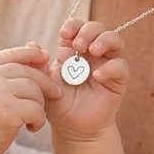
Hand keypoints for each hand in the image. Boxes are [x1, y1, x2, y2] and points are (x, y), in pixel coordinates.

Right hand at [0, 44, 61, 153]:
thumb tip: (25, 62)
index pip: (10, 55)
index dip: (30, 54)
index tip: (44, 57)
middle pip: (26, 71)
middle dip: (45, 82)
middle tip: (56, 93)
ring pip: (34, 90)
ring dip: (40, 105)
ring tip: (34, 118)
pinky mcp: (9, 110)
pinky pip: (36, 109)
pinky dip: (39, 120)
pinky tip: (32, 128)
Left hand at [48, 19, 128, 140]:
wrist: (71, 127)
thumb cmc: (57, 104)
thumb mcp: (43, 83)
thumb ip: (37, 65)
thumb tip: (32, 44)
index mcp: (73, 50)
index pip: (77, 27)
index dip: (73, 25)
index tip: (64, 34)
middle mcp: (92, 54)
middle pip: (98, 28)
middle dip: (88, 31)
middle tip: (78, 45)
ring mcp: (106, 64)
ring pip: (115, 40)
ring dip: (104, 40)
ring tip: (91, 51)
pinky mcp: (118, 80)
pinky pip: (121, 66)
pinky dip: (109, 67)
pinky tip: (96, 76)